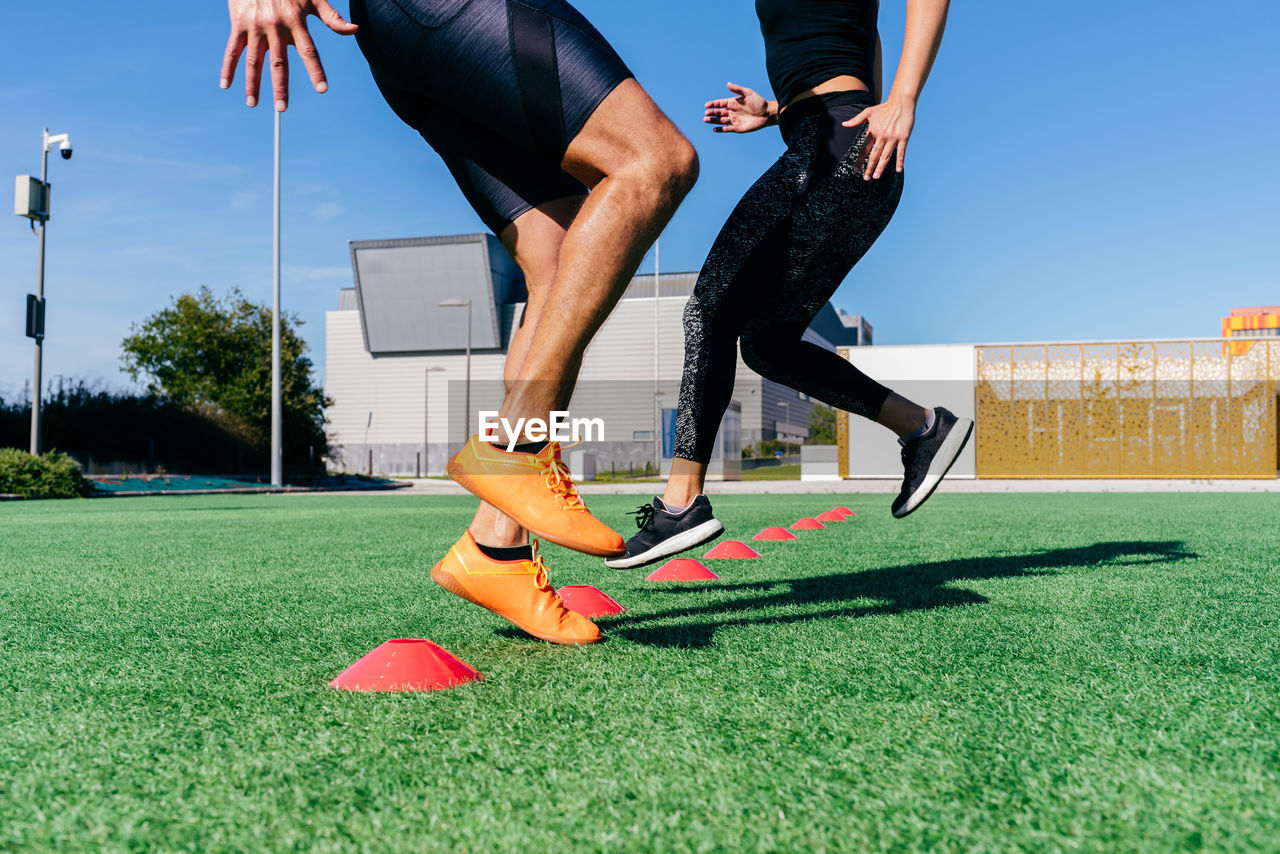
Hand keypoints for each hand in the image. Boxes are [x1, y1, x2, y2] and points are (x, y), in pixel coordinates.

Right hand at [220, 0, 358, 110]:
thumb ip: (332, 17)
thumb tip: (354, 30)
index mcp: (296, 22)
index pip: (309, 51)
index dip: (316, 70)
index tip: (322, 89)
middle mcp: (275, 26)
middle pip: (278, 62)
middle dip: (280, 86)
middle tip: (282, 109)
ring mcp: (255, 26)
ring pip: (253, 60)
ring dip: (253, 83)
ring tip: (253, 104)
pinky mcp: (238, 24)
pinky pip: (232, 49)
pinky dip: (228, 67)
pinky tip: (226, 85)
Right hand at [703, 83, 773, 133]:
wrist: (767, 114)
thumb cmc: (758, 102)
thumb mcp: (748, 93)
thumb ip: (737, 90)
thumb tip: (727, 84)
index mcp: (733, 103)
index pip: (720, 103)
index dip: (713, 104)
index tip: (707, 105)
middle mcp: (732, 111)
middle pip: (719, 112)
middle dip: (711, 113)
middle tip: (705, 114)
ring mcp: (734, 120)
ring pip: (721, 120)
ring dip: (713, 120)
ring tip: (706, 120)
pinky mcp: (738, 128)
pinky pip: (727, 129)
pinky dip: (721, 129)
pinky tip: (714, 129)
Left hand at [844, 95, 915, 179]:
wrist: (901, 101)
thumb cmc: (884, 108)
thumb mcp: (868, 112)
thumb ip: (856, 120)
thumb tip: (843, 124)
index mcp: (873, 131)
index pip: (865, 149)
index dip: (861, 160)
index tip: (856, 170)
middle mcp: (882, 135)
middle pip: (874, 155)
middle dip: (869, 167)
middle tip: (866, 178)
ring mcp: (893, 137)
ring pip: (886, 156)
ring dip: (881, 167)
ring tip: (876, 177)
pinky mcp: (904, 137)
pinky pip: (901, 152)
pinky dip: (900, 161)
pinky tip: (899, 170)